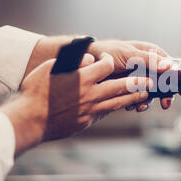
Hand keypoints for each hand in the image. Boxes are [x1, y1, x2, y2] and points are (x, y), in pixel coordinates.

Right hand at [0, 53, 151, 155]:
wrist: (30, 120)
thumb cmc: (35, 92)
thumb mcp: (50, 69)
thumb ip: (73, 63)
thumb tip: (89, 60)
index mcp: (82, 77)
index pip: (107, 65)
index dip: (110, 61)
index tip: (109, 60)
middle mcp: (91, 93)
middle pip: (122, 85)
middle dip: (138, 82)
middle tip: (150, 80)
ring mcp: (91, 109)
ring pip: (119, 102)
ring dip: (134, 97)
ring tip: (146, 94)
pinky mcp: (88, 121)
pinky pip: (106, 112)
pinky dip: (115, 107)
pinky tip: (122, 105)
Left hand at [88, 40, 174, 110]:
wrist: (87, 63)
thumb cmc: (108, 52)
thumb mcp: (129, 55)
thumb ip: (149, 61)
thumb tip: (168, 66)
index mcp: (152, 54)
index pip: (172, 66)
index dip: (180, 78)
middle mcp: (148, 66)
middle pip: (165, 82)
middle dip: (165, 95)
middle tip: (165, 104)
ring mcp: (140, 78)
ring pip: (152, 92)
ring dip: (148, 101)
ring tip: (140, 107)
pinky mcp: (131, 88)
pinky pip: (140, 98)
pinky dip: (137, 103)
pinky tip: (131, 106)